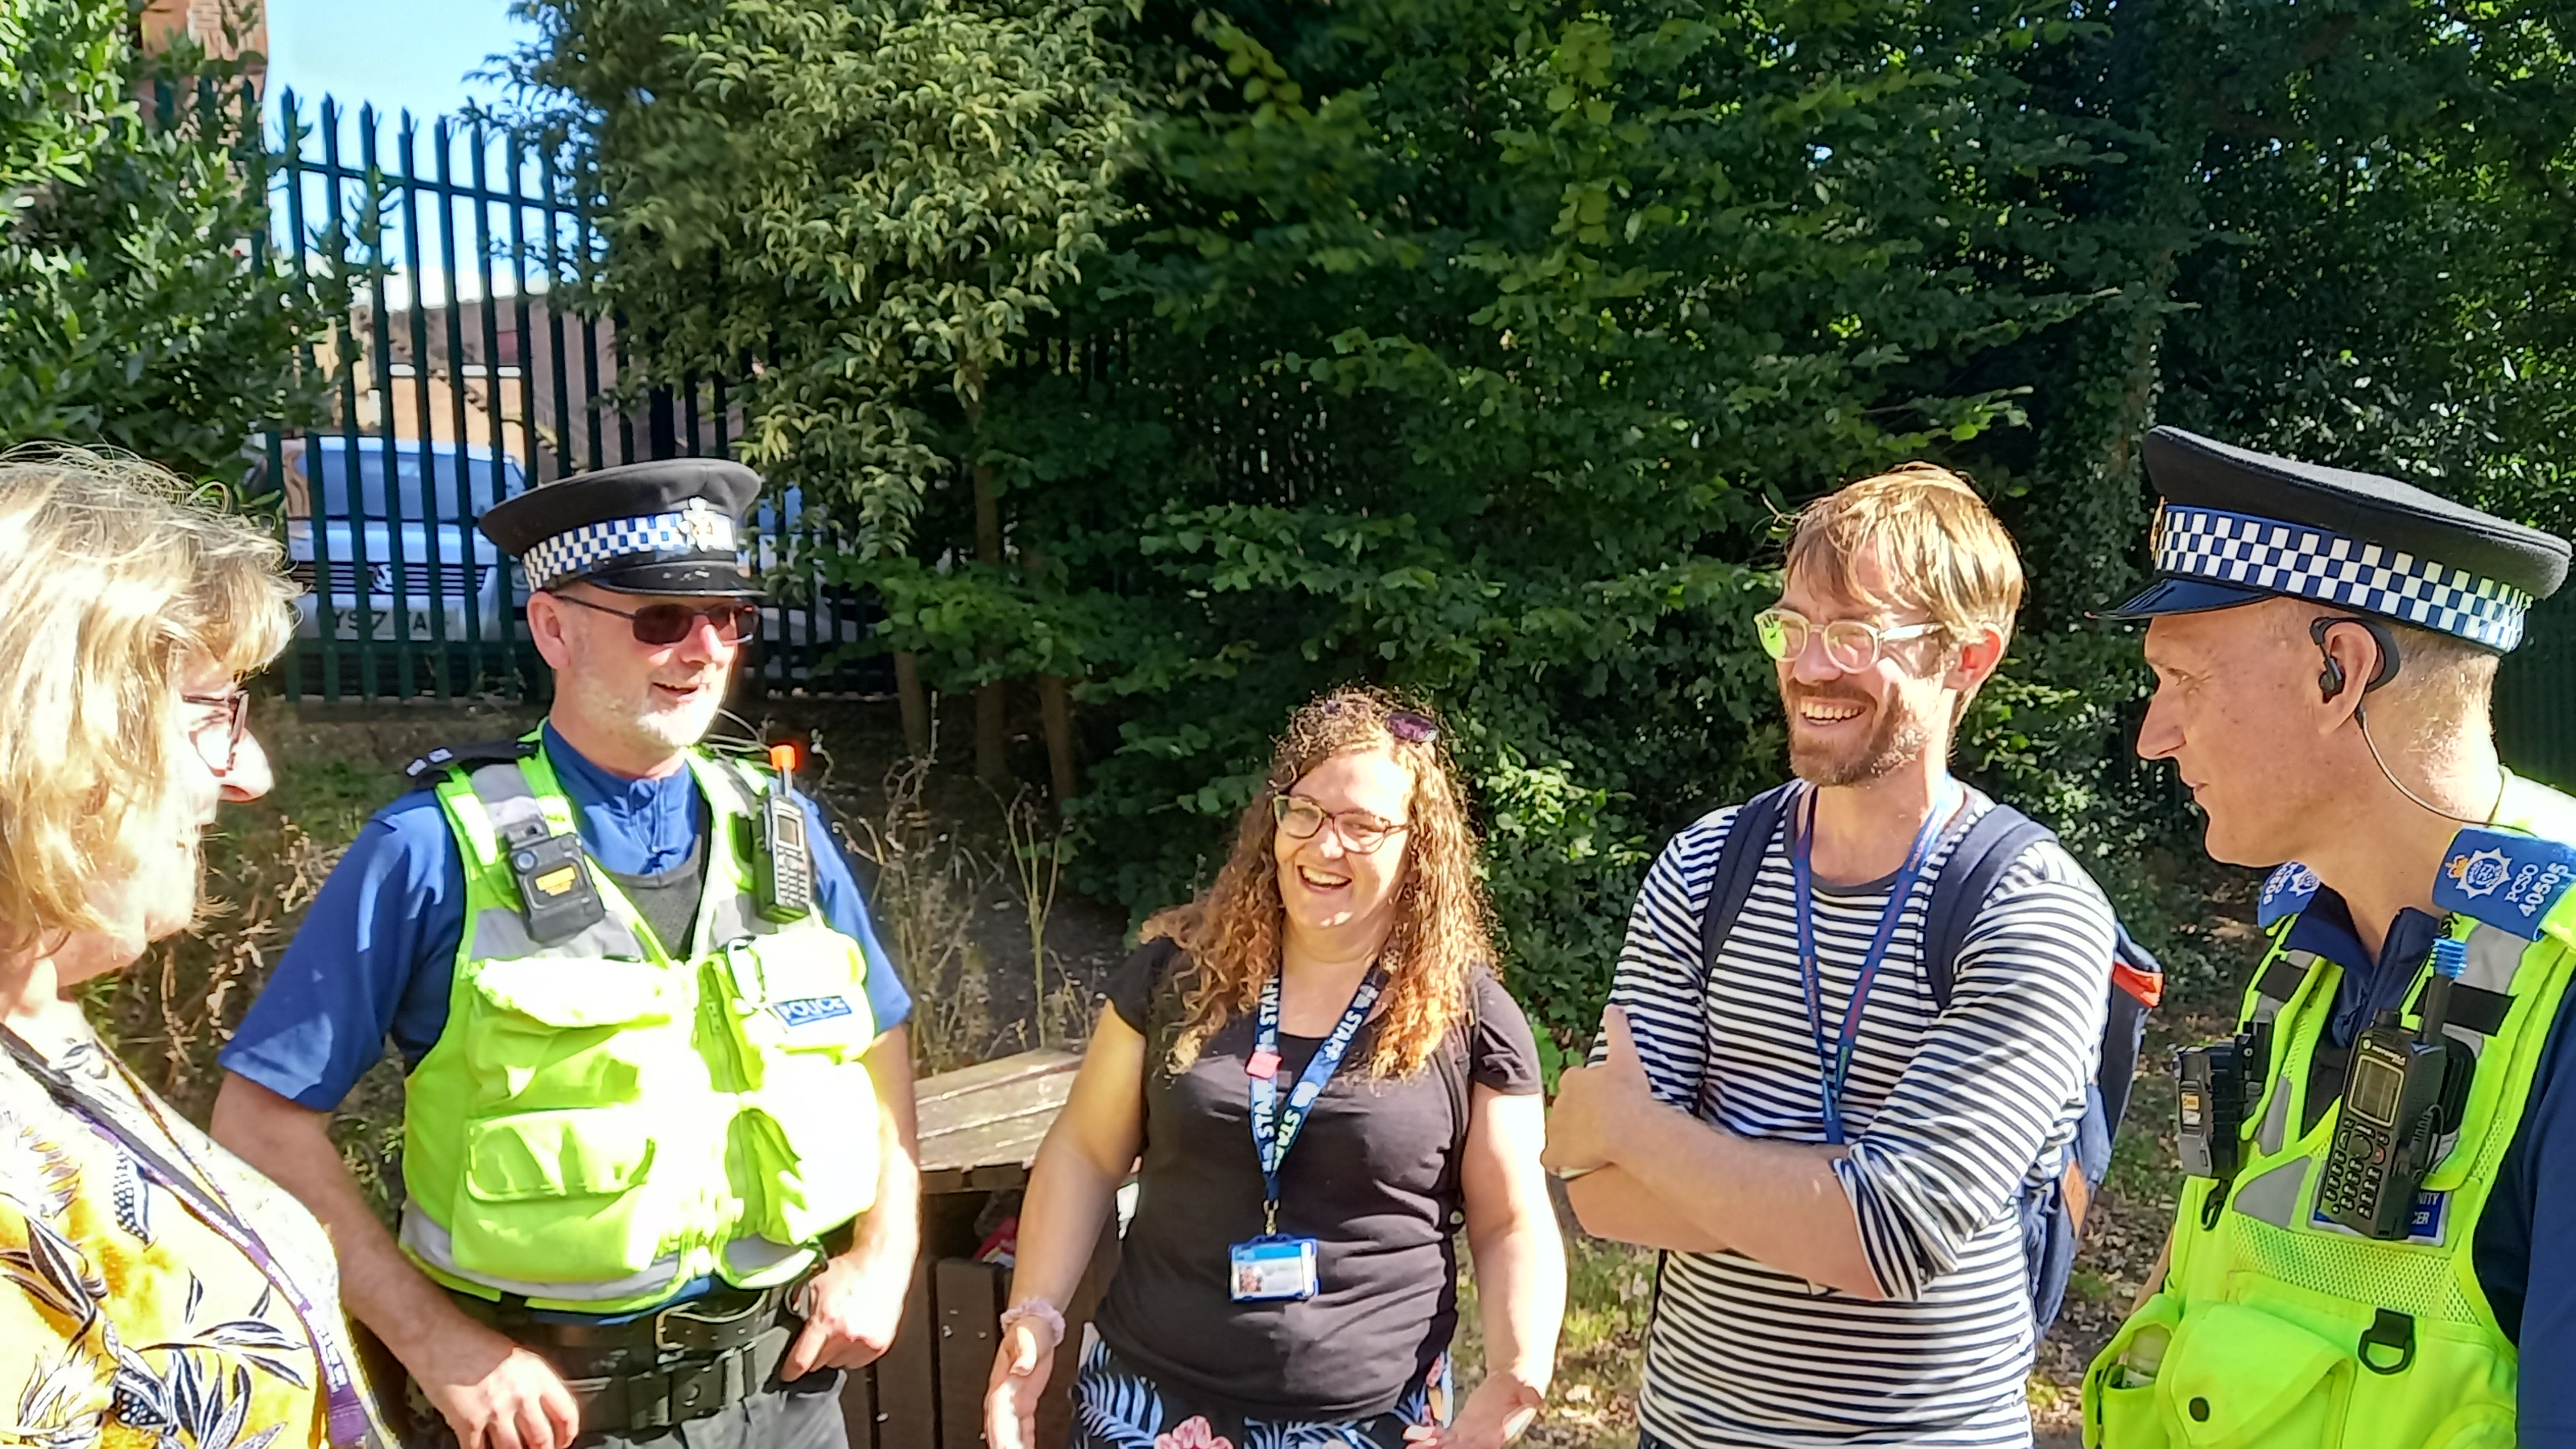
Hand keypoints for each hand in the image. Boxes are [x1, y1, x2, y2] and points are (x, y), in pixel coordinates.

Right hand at [406, 1316, 579, 1448]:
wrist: (436, 1334)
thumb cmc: (470, 1338)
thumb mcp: (515, 1354)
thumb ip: (530, 1380)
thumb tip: (539, 1404)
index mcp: (536, 1374)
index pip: (566, 1413)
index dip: (567, 1434)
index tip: (564, 1441)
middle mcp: (520, 1394)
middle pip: (542, 1438)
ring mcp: (494, 1411)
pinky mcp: (467, 1423)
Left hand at [784, 1246, 910, 1379]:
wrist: (883, 1264)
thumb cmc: (851, 1269)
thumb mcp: (815, 1284)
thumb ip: (799, 1306)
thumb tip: (787, 1324)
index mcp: (826, 1320)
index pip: (802, 1360)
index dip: (791, 1371)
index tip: (788, 1375)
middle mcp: (845, 1335)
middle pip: (820, 1363)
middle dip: (817, 1351)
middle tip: (825, 1332)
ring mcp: (864, 1343)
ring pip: (839, 1363)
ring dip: (837, 1353)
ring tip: (844, 1329)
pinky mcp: (879, 1346)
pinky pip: (859, 1362)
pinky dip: (855, 1352)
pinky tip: (858, 1332)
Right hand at [984, 1315, 1058, 1448]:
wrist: (1034, 1324)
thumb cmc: (1028, 1329)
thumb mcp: (1027, 1337)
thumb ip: (1025, 1352)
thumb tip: (1022, 1367)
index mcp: (1001, 1381)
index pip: (997, 1412)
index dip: (999, 1432)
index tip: (1002, 1446)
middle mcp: (1004, 1394)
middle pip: (1000, 1427)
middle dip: (1003, 1444)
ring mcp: (1013, 1400)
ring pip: (1010, 1431)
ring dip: (1012, 1445)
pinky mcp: (1025, 1403)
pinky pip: (1023, 1428)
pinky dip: (1025, 1441)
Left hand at [1404, 1372, 1543, 1448]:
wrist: (1517, 1379)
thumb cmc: (1525, 1383)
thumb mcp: (1530, 1384)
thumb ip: (1531, 1390)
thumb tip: (1536, 1396)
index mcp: (1499, 1431)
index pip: (1479, 1444)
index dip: (1463, 1447)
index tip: (1448, 1447)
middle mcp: (1483, 1437)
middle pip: (1459, 1448)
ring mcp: (1472, 1433)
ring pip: (1448, 1445)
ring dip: (1431, 1446)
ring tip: (1412, 1447)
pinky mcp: (1464, 1425)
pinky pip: (1444, 1434)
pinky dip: (1429, 1435)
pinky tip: (1414, 1434)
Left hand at [1542, 1005, 1653, 1175]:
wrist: (1626, 1128)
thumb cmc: (1629, 1093)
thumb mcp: (1626, 1056)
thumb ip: (1619, 1030)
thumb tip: (1614, 1005)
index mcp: (1574, 1078)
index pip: (1577, 1082)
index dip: (1591, 1094)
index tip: (1606, 1102)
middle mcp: (1560, 1101)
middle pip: (1567, 1108)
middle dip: (1580, 1116)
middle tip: (1602, 1127)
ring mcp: (1556, 1128)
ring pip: (1560, 1133)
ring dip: (1571, 1139)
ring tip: (1592, 1149)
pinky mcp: (1556, 1153)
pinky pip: (1551, 1159)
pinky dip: (1559, 1162)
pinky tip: (1570, 1166)